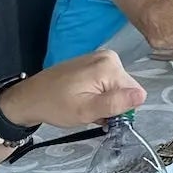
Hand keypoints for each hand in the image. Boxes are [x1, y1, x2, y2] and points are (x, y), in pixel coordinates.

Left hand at [3, 50, 144, 132]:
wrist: (29, 98)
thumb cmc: (56, 106)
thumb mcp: (86, 111)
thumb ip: (115, 103)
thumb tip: (142, 96)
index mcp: (110, 66)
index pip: (134, 93)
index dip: (119, 109)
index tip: (101, 115)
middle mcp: (109, 57)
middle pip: (125, 89)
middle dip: (111, 105)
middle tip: (90, 113)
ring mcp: (100, 58)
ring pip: (116, 88)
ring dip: (104, 102)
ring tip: (85, 106)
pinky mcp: (92, 62)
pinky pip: (106, 83)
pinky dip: (98, 95)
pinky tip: (83, 99)